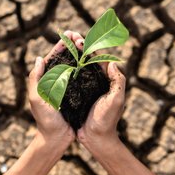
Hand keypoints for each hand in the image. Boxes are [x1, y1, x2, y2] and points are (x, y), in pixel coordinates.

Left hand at [28, 31, 83, 147]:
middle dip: (72, 46)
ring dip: (80, 54)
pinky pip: (82, 77)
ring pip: (75, 66)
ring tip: (88, 44)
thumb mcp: (37, 99)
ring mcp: (67, 86)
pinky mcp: (77, 93)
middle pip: (65, 59)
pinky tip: (94, 61)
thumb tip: (40, 58)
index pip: (53, 58)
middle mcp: (56, 81)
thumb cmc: (45, 120)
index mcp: (45, 80)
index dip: (61, 45)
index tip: (69, 34)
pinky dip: (87, 68)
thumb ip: (36, 79)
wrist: (56, 138)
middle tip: (80, 36)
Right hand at [67, 32, 125, 150]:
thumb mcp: (116, 100)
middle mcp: (95, 81)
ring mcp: (85, 88)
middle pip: (86, 60)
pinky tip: (56, 64)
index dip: (88, 47)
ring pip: (77, 67)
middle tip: (69, 35)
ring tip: (62, 44)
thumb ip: (118, 82)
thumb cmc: (106, 120)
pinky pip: (70, 79)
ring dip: (71, 55)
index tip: (79, 38)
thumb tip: (112, 63)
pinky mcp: (76, 96)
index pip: (97, 58)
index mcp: (105, 80)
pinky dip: (65, 70)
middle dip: (78, 46)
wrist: (96, 139)